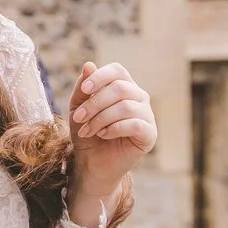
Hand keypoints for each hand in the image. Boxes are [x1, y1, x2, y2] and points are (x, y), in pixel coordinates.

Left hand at [67, 59, 155, 218]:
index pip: (117, 70)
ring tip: (88, 130)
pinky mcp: (150, 134)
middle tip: (79, 118)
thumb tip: (89, 64)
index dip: (101, 77)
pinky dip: (114, 128)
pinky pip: (135, 124)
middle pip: (120, 88)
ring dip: (101, 118)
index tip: (85, 90)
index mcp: (123, 86)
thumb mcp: (77, 108)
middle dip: (95, 103)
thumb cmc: (86, 132)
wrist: (92, 163)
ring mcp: (147, 115)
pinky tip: (103, 135)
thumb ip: (83, 88)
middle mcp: (138, 97)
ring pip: (126, 106)